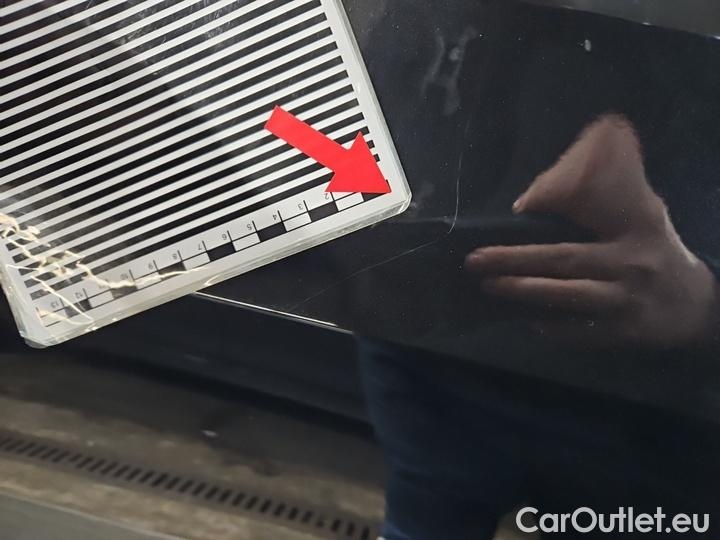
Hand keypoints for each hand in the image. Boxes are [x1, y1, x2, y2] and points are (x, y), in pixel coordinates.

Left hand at [465, 115, 719, 348]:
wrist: (693, 304)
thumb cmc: (652, 252)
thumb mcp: (641, 217)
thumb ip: (600, 206)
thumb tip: (533, 203)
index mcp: (636, 224)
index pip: (592, 211)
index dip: (554, 206)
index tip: (517, 209)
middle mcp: (632, 261)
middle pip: (564, 259)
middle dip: (515, 260)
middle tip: (476, 260)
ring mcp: (628, 299)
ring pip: (567, 296)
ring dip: (524, 292)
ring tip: (489, 285)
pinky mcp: (624, 332)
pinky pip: (579, 331)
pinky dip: (550, 326)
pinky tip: (525, 320)